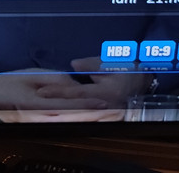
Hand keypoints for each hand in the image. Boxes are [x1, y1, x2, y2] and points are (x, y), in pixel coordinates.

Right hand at [0, 69, 120, 122]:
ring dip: (93, 120)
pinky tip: (94, 119)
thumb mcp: (32, 76)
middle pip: (75, 119)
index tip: (106, 104)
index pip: (69, 106)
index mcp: (37, 105)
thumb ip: (56, 81)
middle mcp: (41, 118)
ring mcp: (42, 124)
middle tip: (118, 113)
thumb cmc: (8, 85)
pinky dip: (82, 121)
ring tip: (112, 116)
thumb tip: (77, 86)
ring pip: (72, 123)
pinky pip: (65, 123)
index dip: (89, 107)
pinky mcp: (42, 125)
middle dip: (97, 117)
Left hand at [33, 57, 151, 109]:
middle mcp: (103, 106)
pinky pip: (83, 115)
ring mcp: (103, 113)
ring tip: (39, 109)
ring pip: (77, 113)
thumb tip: (73, 66)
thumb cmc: (128, 70)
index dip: (57, 93)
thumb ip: (92, 65)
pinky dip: (69, 113)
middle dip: (53, 106)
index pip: (76, 94)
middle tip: (33, 104)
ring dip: (59, 111)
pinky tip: (57, 112)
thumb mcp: (111, 63)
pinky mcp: (103, 115)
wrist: (145, 82)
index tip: (40, 92)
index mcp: (104, 93)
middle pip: (73, 108)